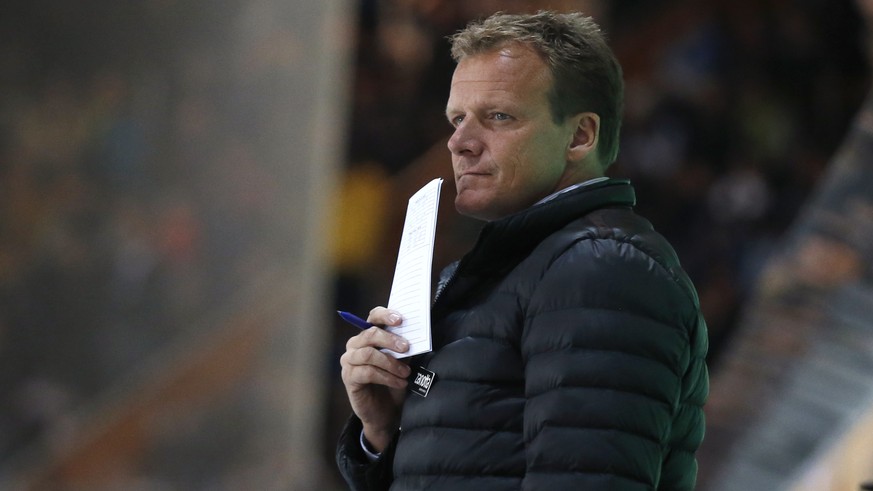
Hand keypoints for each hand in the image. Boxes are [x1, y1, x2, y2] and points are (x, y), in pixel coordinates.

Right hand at [340, 307, 409, 451]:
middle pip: (370, 334)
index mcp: (369, 336)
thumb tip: (416, 336)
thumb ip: (404, 348)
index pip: (373, 317)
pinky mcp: (349, 378)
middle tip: (407, 347)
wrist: (387, 412)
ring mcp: (349, 361)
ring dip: (390, 362)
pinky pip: (367, 372)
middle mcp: (355, 345)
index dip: (385, 315)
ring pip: (368, 354)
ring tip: (406, 372)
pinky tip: (400, 383)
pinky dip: (387, 377)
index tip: (400, 320)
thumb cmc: (394, 382)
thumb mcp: (403, 362)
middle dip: (390, 340)